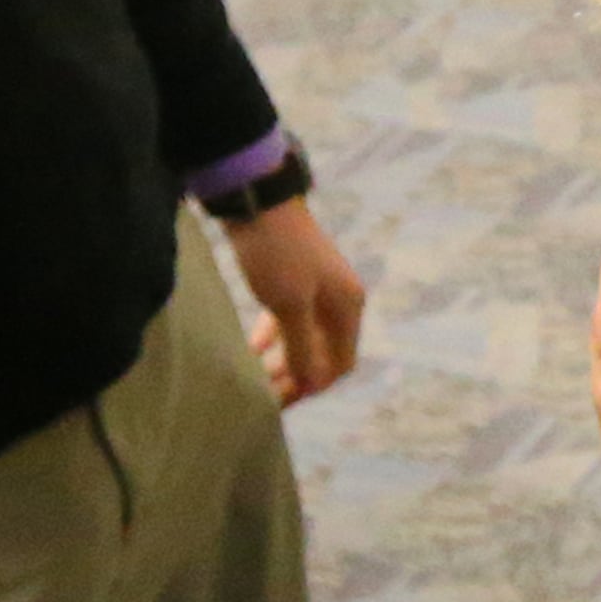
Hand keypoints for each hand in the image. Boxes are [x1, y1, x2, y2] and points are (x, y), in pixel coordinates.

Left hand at [224, 195, 364, 403]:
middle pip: (324, 353)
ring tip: (257, 377)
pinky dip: (274, 338)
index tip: (282, 399)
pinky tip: (253, 348)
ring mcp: (317, 290)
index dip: (316, 384)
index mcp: (347, 307)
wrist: (258, 202)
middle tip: (265, 394)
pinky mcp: (294, 281)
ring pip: (305, 339)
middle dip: (297, 376)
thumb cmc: (277, 255)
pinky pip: (290, 322)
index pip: (341, 363)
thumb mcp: (289, 305)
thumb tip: (311, 382)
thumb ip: (301, 347)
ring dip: (284, 360)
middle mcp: (339, 301)